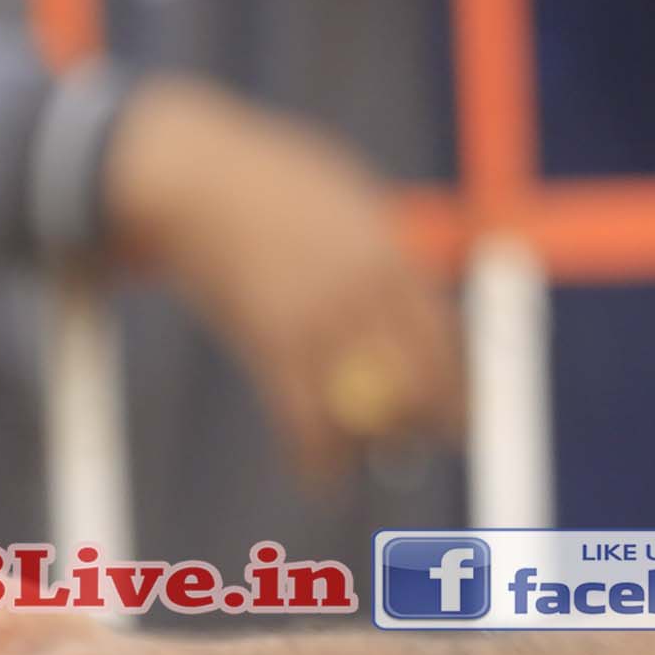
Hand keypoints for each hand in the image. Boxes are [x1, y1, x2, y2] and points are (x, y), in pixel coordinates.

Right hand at [100, 75, 466, 477]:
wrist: (195, 176)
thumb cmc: (273, 182)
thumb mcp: (349, 202)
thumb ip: (382, 253)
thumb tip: (415, 301)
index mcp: (392, 257)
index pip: (447, 341)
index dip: (459, 388)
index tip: (459, 416)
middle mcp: (366, 294)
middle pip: (417, 382)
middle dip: (423, 424)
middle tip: (417, 443)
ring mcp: (318, 320)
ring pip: (364, 410)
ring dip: (367, 445)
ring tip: (361, 460)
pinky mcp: (269, 343)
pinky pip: (303, 420)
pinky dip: (316, 458)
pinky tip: (321, 479)